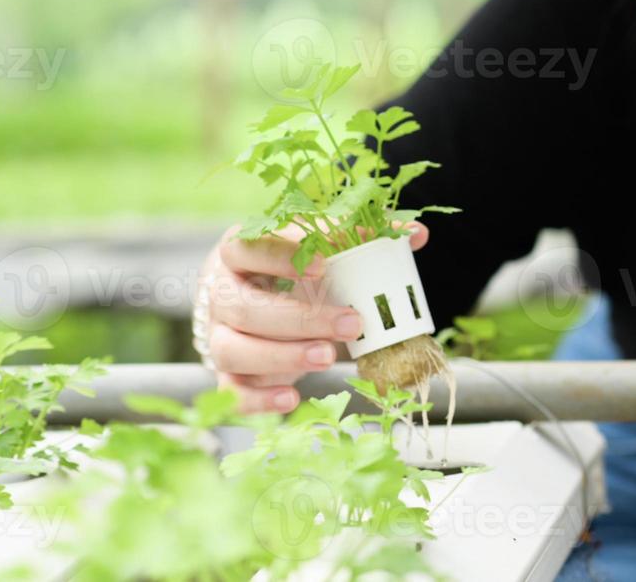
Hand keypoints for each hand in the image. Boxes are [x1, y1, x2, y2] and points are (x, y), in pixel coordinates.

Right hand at [198, 221, 428, 412]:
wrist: (252, 308)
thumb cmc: (290, 274)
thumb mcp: (319, 252)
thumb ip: (363, 241)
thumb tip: (417, 234)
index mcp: (239, 253)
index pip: (249, 248)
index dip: (280, 257)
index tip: (323, 264)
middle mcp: (220, 295)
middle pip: (244, 306)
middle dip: (299, 318)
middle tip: (351, 323)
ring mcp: (218, 336)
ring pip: (232, 350)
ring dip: (282, 356)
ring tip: (328, 357)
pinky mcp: (225, 374)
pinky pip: (231, 392)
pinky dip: (258, 401)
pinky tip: (291, 398)